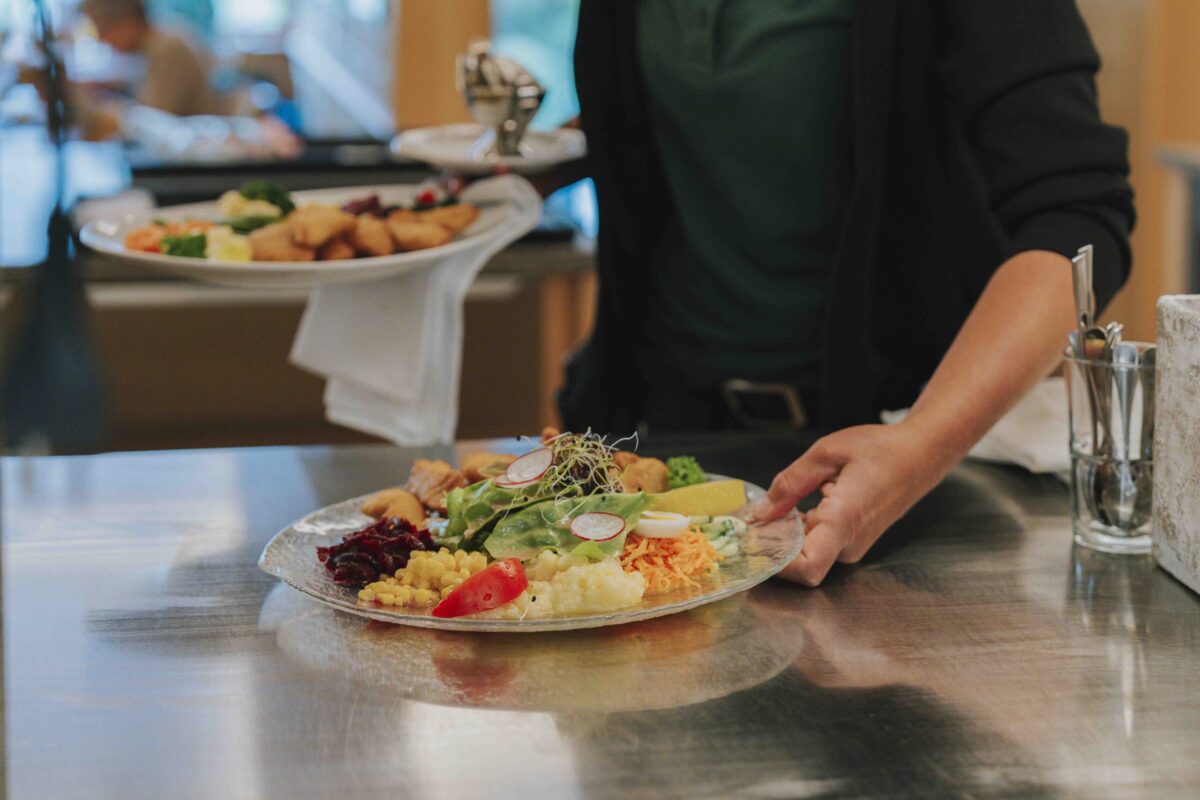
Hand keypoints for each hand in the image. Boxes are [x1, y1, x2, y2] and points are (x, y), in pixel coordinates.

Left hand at [756, 422, 956, 585]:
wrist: (920, 455)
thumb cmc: (879, 450)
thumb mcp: (826, 454)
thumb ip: (790, 484)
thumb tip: (758, 513)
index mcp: (843, 520)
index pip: (806, 567)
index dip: (773, 560)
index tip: (752, 536)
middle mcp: (848, 544)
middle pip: (797, 562)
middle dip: (770, 542)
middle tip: (754, 514)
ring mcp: (852, 547)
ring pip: (804, 554)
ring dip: (784, 534)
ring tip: (779, 503)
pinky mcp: (851, 544)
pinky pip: (816, 545)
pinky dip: (798, 530)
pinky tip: (799, 504)